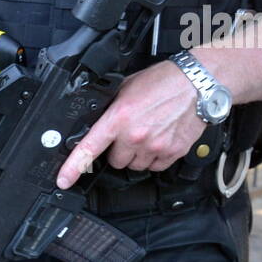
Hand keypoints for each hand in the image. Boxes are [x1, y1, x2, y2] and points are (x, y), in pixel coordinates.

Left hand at [57, 60, 204, 188]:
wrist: (198, 82)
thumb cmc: (164, 81)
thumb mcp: (127, 88)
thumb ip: (111, 108)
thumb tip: (98, 122)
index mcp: (118, 118)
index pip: (89, 148)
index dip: (73, 167)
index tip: (63, 180)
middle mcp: (135, 136)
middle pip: (115, 161)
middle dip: (119, 150)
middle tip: (130, 133)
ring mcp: (155, 147)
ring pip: (135, 165)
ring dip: (137, 154)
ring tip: (148, 133)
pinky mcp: (173, 153)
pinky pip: (156, 167)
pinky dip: (156, 157)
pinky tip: (160, 139)